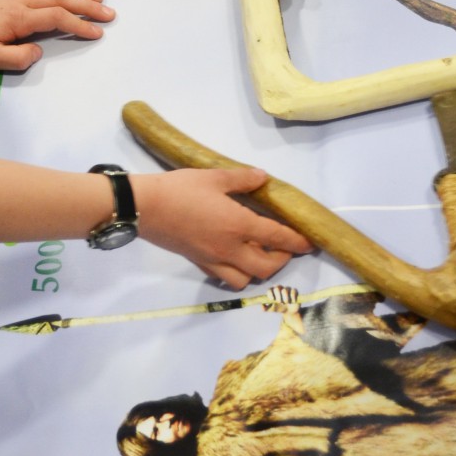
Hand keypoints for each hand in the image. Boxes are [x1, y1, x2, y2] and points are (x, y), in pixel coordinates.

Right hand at [134, 167, 310, 288]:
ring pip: (246, 279)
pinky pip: (224, 278)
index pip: (277, 238)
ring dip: (258, 271)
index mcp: (238, 224)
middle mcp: (230, 248)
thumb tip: (264, 177)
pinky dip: (236, 274)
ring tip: (259, 255)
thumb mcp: (214, 176)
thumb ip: (243, 179)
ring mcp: (213, 259)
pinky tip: (235, 259)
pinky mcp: (199, 262)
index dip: (297, 242)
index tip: (310, 243)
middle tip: (285, 247)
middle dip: (282, 260)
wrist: (145, 207)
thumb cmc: (181, 189)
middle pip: (266, 267)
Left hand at [261, 283, 301, 311]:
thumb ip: (265, 308)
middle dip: (278, 295)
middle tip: (279, 302)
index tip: (272, 299)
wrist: (289, 312)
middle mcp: (280, 288)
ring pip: (285, 290)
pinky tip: (292, 301)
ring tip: (286, 303)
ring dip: (285, 298)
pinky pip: (293, 291)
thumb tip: (262, 306)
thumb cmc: (279, 308)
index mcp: (273, 292)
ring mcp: (287, 289)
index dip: (270, 293)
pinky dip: (292, 297)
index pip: (270, 289)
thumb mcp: (272, 309)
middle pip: (277, 287)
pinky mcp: (294, 291)